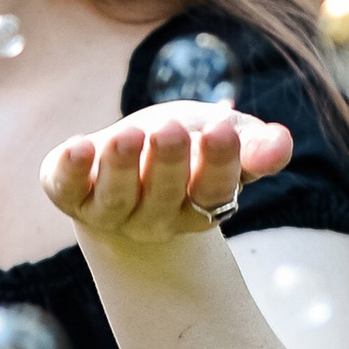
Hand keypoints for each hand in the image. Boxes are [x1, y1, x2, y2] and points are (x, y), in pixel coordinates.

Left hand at [42, 102, 291, 249]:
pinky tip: (77, 146)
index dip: (219, 163)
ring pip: (116, 199)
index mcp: (200, 204)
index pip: (214, 190)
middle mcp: (156, 218)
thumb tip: (282, 145)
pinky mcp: (69, 194)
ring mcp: (110, 211)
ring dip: (121, 168)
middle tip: (170, 131)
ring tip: (127, 135)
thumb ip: (254, 144)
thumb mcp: (222, 136)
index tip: (221, 130)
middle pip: (165, 197)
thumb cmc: (184, 145)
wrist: (126, 159)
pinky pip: (66, 189)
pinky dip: (70, 169)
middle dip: (167, 164)